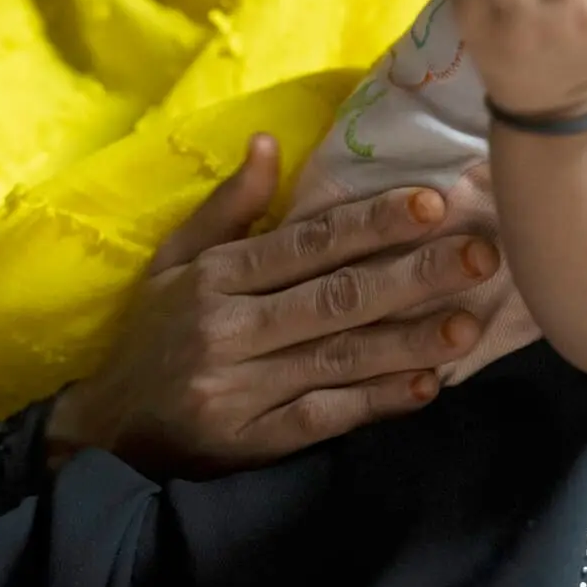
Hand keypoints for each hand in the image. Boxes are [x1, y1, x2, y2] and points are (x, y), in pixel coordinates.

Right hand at [45, 135, 497, 477]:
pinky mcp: (253, 443)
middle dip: (413, 275)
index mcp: (215, 278)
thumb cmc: (153, 335)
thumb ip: (227, 207)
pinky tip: (424, 387)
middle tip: (479, 255)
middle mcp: (230, 330)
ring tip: (468, 322)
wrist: (107, 431)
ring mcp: (242, 389)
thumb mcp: (174, 261)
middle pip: (335, 298)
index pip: (306, 244)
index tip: (431, 204)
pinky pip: (325, 418)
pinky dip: (376, 402)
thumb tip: (267, 143)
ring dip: (409, 340)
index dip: (371, 223)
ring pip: (339, 358)